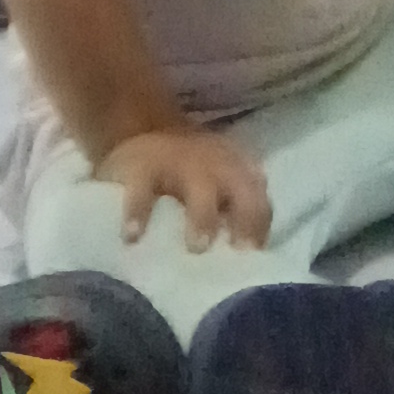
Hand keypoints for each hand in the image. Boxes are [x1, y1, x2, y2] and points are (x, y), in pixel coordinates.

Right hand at [96, 126, 271, 253]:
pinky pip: (142, 190)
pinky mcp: (142, 166)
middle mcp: (216, 164)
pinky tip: (133, 237)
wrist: (144, 131)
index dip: (260, 227)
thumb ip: (231, 215)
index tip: (253, 257)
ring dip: (202, 216)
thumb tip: (242, 262)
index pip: (259, 200)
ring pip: (199, 186)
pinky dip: (137, 213)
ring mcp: (180, 162)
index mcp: (237, 171)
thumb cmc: (188, 173)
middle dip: (245, 217)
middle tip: (235, 252)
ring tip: (196, 247)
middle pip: (241, 188)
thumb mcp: (216, 186)